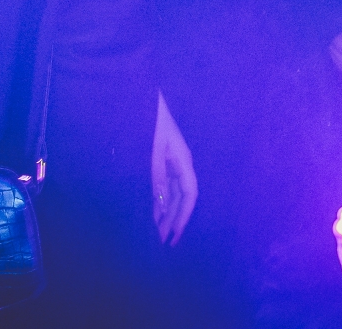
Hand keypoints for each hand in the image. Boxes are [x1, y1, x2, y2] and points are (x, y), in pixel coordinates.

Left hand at [152, 92, 197, 244]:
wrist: (151, 100)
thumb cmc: (154, 121)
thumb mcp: (154, 149)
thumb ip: (158, 176)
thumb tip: (161, 203)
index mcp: (184, 161)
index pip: (190, 195)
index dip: (183, 216)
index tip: (174, 234)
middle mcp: (183, 165)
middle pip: (183, 198)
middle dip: (175, 220)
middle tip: (165, 241)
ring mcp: (175, 163)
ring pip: (175, 194)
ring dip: (168, 213)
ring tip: (159, 233)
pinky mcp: (166, 162)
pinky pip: (167, 186)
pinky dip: (161, 201)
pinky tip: (155, 213)